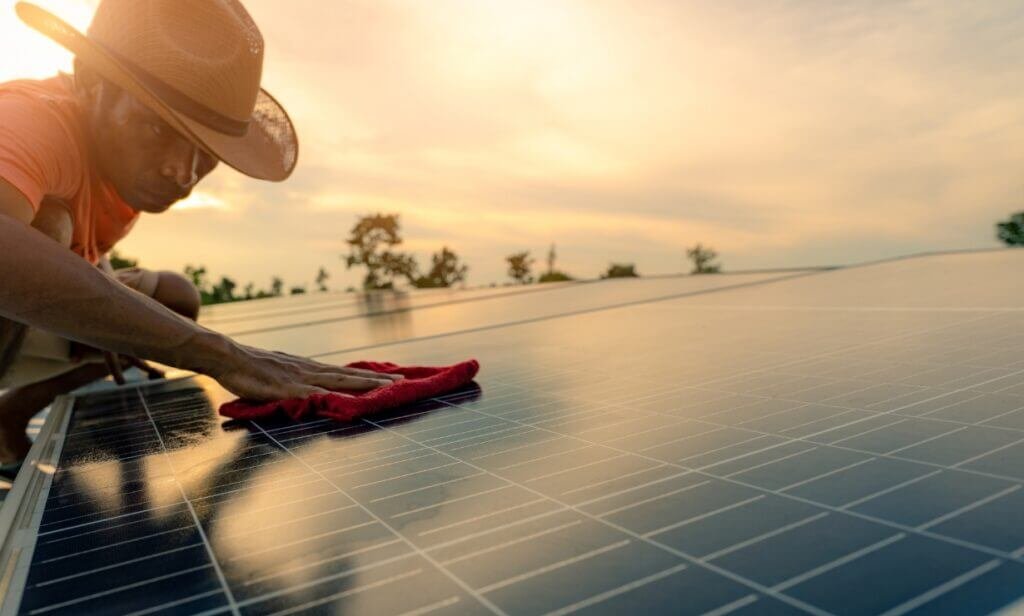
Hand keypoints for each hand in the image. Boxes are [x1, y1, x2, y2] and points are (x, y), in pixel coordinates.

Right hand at [211, 342, 402, 401]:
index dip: (369, 377)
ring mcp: (298, 378)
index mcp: (309, 369)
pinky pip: (309, 393)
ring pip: (337, 382)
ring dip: (362, 385)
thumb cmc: (250, 368)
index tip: (392, 378)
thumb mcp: (280, 375)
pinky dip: (326, 396)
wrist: (227, 356)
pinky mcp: (284, 388)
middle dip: (377, 380)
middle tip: (403, 381)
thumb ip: (297, 384)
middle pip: (348, 376)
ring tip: (385, 387)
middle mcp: (309, 370)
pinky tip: (341, 400)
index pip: (345, 373)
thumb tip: (313, 392)